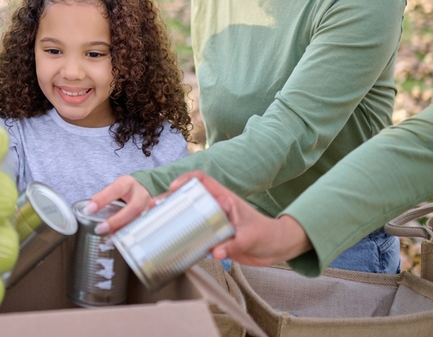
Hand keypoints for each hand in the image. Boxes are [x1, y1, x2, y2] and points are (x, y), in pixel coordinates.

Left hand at [86, 174, 152, 234]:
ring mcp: (149, 208)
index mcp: (128, 183)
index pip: (116, 189)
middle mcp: (141, 195)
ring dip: (123, 231)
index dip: (103, 199)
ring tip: (109, 239)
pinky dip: (129, 236)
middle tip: (100, 229)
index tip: (89, 209)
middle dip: (116, 220)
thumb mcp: (116, 187)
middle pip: (133, 207)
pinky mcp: (151, 218)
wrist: (144, 189)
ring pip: (139, 220)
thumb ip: (104, 196)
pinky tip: (119, 241)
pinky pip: (141, 228)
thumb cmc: (127, 189)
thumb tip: (89, 208)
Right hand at [169, 171, 312, 265]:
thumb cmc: (267, 235)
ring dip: (173, 217)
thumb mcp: (251, 238)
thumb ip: (233, 244)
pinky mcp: (214, 237)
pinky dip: (183, 237)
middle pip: (188, 196)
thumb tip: (216, 253)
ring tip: (156, 223)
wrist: (277, 248)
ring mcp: (214, 221)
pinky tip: (172, 243)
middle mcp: (216, 207)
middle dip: (170, 199)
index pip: (202, 180)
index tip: (173, 188)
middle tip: (155, 207)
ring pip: (189, 215)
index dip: (185, 179)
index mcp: (224, 198)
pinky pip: (195, 234)